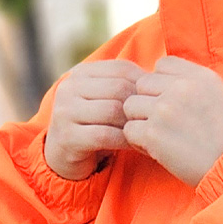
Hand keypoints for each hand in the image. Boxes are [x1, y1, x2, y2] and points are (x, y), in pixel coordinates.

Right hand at [44, 59, 147, 179]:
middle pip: (118, 88)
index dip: (143, 83)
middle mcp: (69, 88)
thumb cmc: (95, 123)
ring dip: (132, 123)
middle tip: (152, 118)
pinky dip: (125, 141)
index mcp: (81, 73)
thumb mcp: (105, 97)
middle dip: (139, 105)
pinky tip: (134, 144)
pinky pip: (105, 135)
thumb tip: (159, 77)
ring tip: (143, 131)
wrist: (63, 154)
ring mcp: (65, 112)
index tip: (155, 99)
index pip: (121, 68)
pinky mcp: (67, 137)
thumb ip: (125, 84)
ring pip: (112, 111)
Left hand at [122, 56, 222, 186]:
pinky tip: (156, 149)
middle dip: (147, 102)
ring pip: (130, 106)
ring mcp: (165, 109)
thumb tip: (158, 77)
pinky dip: (138, 142)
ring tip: (158, 136)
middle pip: (141, 84)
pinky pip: (129, 130)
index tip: (171, 101)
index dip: (161, 83)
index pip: (162, 64)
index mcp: (198, 75)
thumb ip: (189, 81)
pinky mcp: (153, 134)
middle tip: (163, 122)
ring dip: (140, 122)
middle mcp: (181, 87)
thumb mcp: (216, 93)